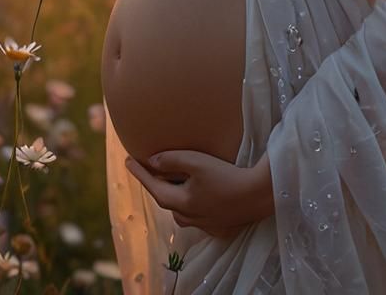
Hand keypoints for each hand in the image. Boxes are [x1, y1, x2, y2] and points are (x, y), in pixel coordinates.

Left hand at [124, 149, 271, 238]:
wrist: (258, 195)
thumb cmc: (226, 175)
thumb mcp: (197, 162)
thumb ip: (172, 160)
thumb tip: (151, 162)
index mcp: (180, 203)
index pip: (153, 187)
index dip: (139, 173)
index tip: (128, 160)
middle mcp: (189, 217)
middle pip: (166, 200)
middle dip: (156, 184)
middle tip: (149, 168)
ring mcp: (204, 224)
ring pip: (181, 211)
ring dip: (174, 196)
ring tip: (173, 182)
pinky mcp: (219, 226)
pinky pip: (197, 216)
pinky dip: (191, 204)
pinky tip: (198, 196)